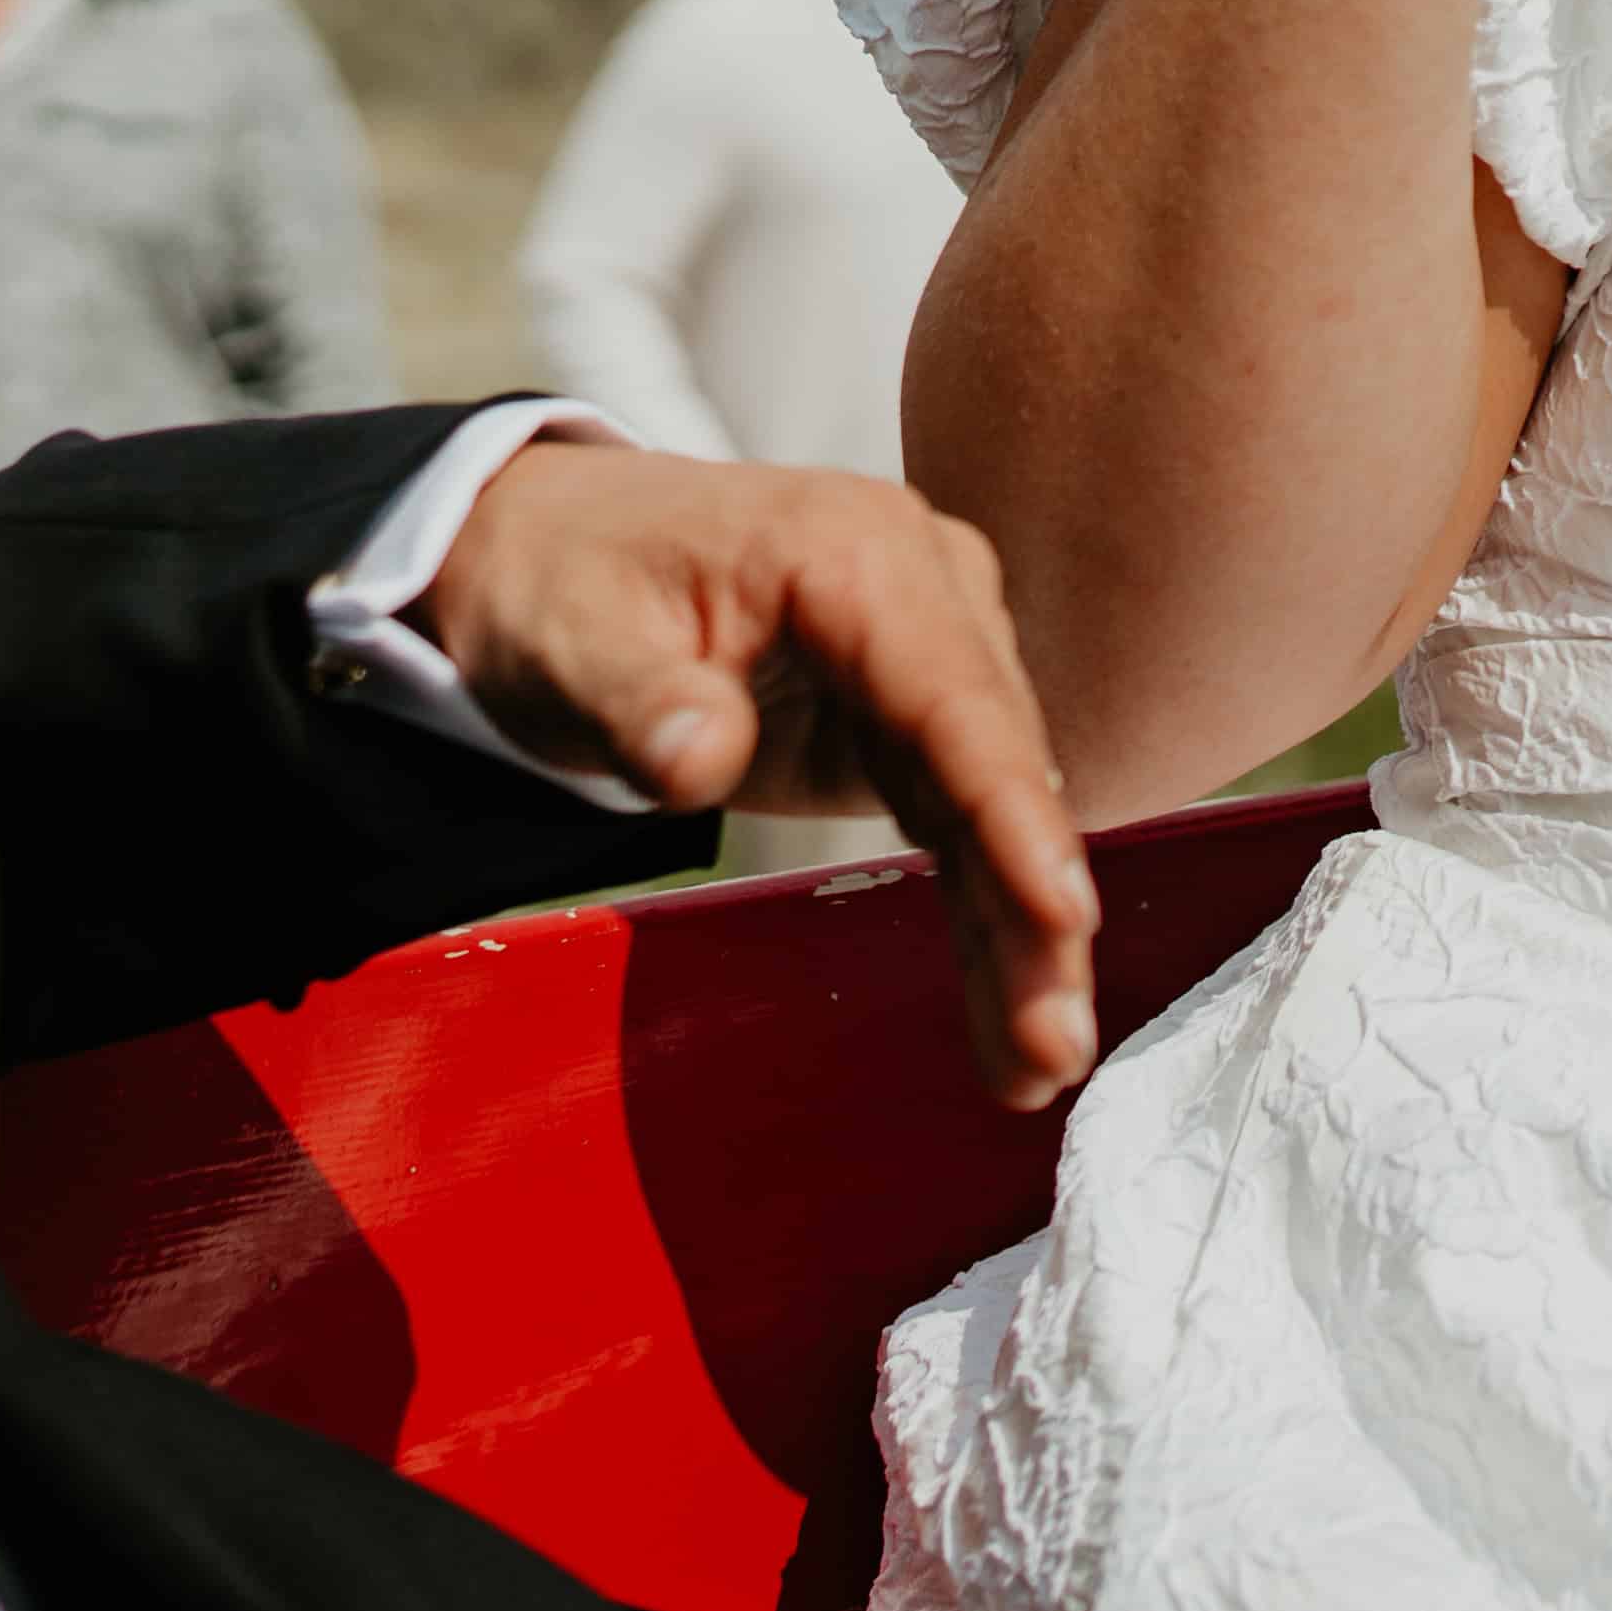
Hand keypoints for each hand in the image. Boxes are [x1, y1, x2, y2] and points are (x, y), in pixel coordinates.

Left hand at [417, 439, 1103, 1105]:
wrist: (549, 549)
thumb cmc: (565, 582)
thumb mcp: (574, 637)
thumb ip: (642, 698)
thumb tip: (702, 759)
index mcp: (856, 555)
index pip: (957, 697)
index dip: (1014, 812)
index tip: (1061, 913)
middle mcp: (926, 594)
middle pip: (1003, 767)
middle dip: (1036, 911)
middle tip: (1055, 1043)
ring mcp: (928, 659)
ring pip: (1001, 812)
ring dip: (1026, 937)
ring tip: (1044, 1061)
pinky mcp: (909, 724)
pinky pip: (964, 830)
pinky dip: (986, 921)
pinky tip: (1010, 1017)